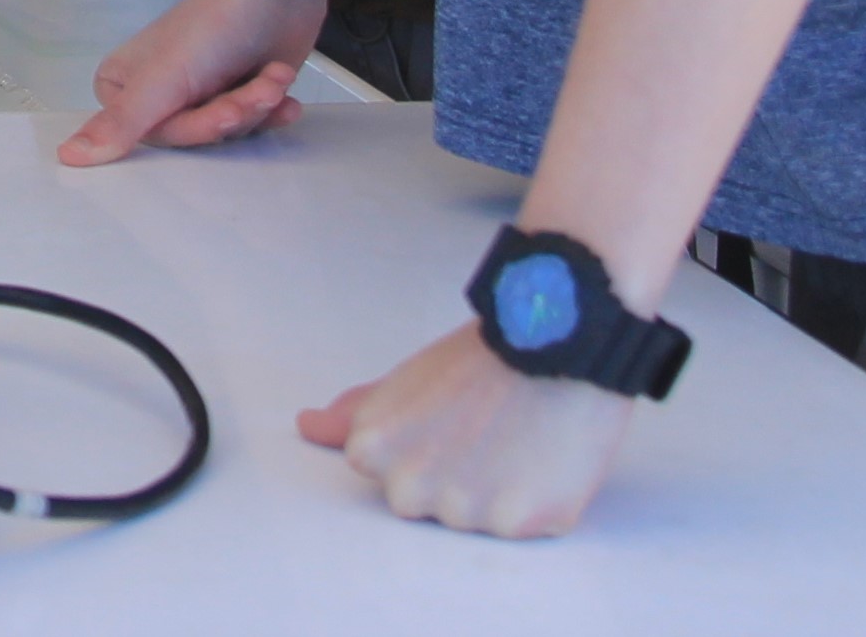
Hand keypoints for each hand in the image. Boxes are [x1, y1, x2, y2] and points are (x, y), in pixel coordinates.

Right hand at [58, 0, 327, 164]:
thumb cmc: (214, 24)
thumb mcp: (163, 79)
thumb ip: (120, 124)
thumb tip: (67, 157)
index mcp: (122, 87)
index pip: (155, 140)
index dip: (196, 128)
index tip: (223, 108)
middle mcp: (155, 92)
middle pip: (194, 138)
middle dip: (233, 114)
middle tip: (258, 88)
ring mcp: (196, 92)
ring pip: (225, 133)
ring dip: (257, 106)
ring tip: (273, 76)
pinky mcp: (235, 92)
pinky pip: (250, 126)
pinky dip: (271, 107)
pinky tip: (284, 89)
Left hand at [303, 322, 632, 538]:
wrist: (556, 339)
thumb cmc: (483, 358)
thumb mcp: (408, 380)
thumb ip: (356, 413)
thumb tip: (309, 426)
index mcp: (373, 450)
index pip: (383, 473)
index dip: (419, 447)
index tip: (442, 422)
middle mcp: (410, 488)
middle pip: (422, 505)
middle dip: (449, 479)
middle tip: (481, 432)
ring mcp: (464, 511)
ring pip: (473, 521)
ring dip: (493, 493)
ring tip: (515, 439)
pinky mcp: (518, 524)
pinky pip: (520, 527)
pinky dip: (535, 502)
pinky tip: (542, 457)